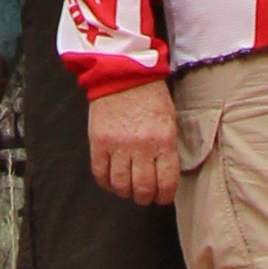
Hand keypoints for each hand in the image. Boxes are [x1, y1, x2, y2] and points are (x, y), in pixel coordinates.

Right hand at [86, 83, 181, 208]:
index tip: (161, 197)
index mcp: (164, 140)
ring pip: (121, 185)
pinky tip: (111, 179)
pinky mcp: (98, 141)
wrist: (123, 70)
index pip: (166, 183)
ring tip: (128, 187)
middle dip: (145, 197)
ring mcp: (118, 144)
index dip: (164, 196)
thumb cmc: (150, 94)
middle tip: (144, 195)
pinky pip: (100, 173)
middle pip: (142, 189)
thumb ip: (167, 149)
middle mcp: (142, 145)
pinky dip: (106, 182)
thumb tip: (164, 177)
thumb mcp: (169, 119)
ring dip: (125, 192)